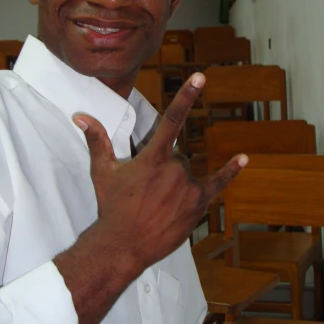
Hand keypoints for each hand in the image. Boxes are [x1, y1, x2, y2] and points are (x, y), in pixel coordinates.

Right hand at [73, 73, 247, 272]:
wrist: (123, 245)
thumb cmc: (112, 208)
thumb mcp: (102, 172)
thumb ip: (96, 141)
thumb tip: (80, 117)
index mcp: (153, 157)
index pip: (171, 119)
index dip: (187, 96)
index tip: (201, 77)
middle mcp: (174, 168)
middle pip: (177, 157)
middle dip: (164, 171)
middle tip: (147, 193)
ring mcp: (188, 187)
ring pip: (187, 174)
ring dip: (176, 185)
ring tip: (157, 206)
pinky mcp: (198, 204)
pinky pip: (217, 184)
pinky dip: (230, 171)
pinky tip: (243, 159)